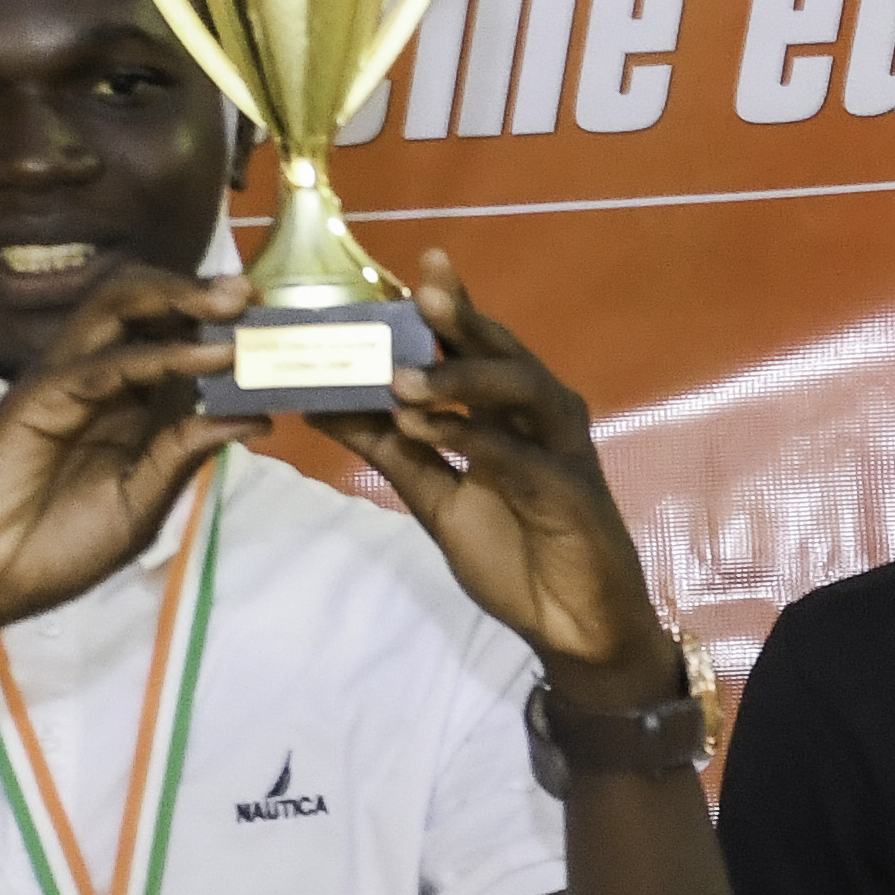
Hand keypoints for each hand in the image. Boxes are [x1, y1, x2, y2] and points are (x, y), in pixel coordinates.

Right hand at [0, 265, 256, 640]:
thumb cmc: (55, 549)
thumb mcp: (142, 504)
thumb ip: (186, 454)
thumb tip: (255, 416)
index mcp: (125, 406)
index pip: (175, 344)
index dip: (221, 328)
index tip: (274, 327)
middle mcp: (100, 380)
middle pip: (146, 307)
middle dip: (201, 292)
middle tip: (254, 296)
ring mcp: (68, 380)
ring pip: (119, 307)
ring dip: (179, 297)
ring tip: (233, 302)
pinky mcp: (42, 393)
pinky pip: (108, 362)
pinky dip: (161, 355)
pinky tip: (208, 357)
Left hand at [321, 253, 672, 695]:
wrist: (570, 627)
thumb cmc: (515, 557)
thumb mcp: (436, 501)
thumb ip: (390, 453)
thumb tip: (324, 405)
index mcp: (513, 413)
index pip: (479, 349)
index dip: (453, 310)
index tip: (417, 267)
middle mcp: (541, 418)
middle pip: (504, 354)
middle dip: (463, 321)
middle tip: (419, 289)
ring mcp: (560, 451)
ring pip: (519, 392)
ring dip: (460, 379)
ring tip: (401, 376)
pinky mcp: (568, 493)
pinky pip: (517, 457)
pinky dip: (470, 438)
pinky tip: (423, 426)